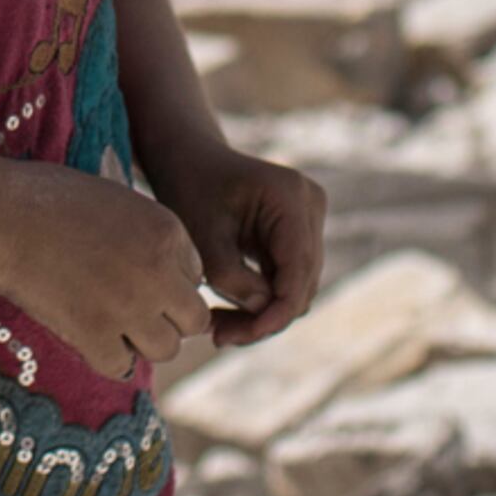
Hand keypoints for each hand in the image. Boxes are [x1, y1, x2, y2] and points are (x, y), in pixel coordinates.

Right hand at [0, 164, 213, 378]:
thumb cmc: (47, 199)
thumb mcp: (114, 200)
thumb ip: (149, 237)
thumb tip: (171, 276)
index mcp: (167, 231)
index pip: (196, 278)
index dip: (167, 282)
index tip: (134, 276)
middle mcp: (159, 272)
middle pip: (193, 320)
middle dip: (167, 318)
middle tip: (130, 309)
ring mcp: (129, 307)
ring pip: (165, 349)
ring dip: (141, 342)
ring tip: (109, 324)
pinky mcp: (95, 335)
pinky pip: (121, 366)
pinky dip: (105, 357)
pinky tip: (85, 336)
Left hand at [163, 144, 327, 344]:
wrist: (186, 158)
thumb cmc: (188, 188)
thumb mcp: (201, 234)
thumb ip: (231, 277)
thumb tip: (264, 312)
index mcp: (290, 197)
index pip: (298, 269)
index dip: (276, 311)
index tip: (241, 336)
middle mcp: (310, 206)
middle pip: (301, 282)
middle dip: (263, 317)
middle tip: (219, 337)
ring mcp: (308, 219)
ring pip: (296, 287)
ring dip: (261, 313)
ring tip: (217, 328)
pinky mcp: (297, 234)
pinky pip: (286, 279)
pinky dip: (259, 300)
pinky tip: (226, 315)